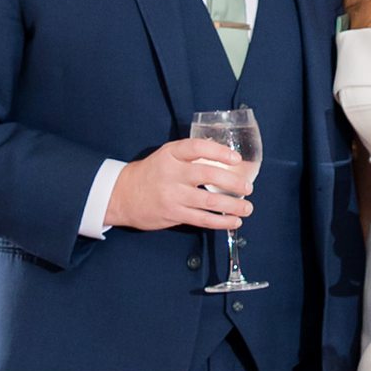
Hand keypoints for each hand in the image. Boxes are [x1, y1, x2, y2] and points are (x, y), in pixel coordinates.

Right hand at [108, 140, 251, 232]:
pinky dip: (221, 221)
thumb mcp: (166, 156)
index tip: (236, 159)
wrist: (122, 195)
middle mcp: (172, 173)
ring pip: (209, 202)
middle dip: (233, 182)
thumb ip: (190, 155)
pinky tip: (233, 221)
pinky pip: (202, 219)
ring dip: (233, 206)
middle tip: (248, 187)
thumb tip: (224, 156)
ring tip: (247, 208)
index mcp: (171, 154)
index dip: (219, 152)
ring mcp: (172, 195)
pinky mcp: (173, 214)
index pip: (197, 148)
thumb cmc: (151, 174)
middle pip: (208, 176)